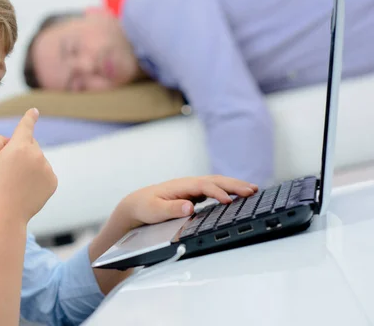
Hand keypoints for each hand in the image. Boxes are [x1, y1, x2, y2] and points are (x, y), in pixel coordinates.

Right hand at [0, 108, 57, 222]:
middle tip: (6, 170)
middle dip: (20, 151)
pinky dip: (36, 178)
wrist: (5, 215)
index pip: (26, 126)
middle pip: (30, 145)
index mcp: (20, 146)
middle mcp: (37, 154)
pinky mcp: (53, 182)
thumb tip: (10, 140)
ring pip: (37, 160)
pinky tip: (25, 189)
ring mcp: (47, 168)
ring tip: (14, 183)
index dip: (29, 117)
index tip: (34, 111)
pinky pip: (44, 173)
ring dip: (28, 165)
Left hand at [118, 175, 257, 229]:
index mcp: (180, 185)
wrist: (137, 204)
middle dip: (234, 185)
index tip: (229, 200)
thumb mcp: (154, 210)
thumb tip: (189, 207)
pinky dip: (228, 191)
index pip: (203, 186)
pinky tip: (239, 195)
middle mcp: (188, 184)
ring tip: (253, 190)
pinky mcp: (194, 194)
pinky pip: (214, 190)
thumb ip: (171, 209)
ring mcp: (192, 188)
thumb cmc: (144, 207)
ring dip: (234, 186)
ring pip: (217, 183)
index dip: (217, 192)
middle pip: (215, 181)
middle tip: (252, 191)